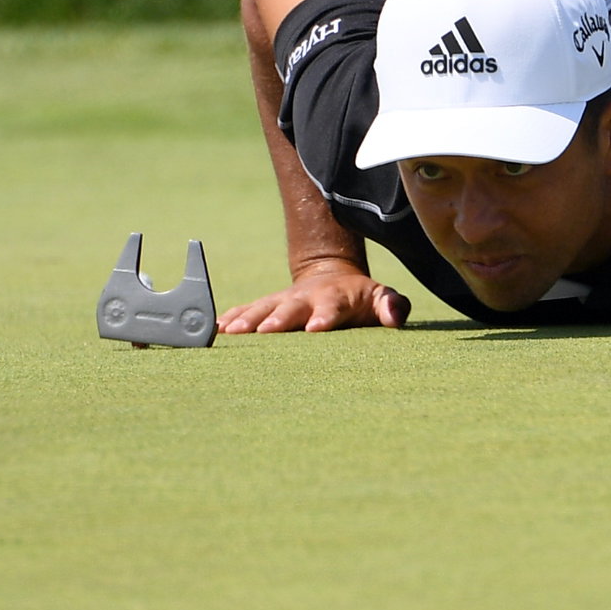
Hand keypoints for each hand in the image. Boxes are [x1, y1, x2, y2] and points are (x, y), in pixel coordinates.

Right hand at [217, 267, 410, 332]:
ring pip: (263, 308)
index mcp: (337, 298)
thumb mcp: (382, 298)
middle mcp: (307, 297)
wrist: (331, 276)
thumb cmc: (360, 298)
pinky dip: (230, 319)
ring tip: (229, 333)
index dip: (325, 317)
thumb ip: (392, 306)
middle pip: (292, 308)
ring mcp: (284, 300)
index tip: (316, 329)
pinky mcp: (267, 305)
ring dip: (247, 320)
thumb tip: (395, 316)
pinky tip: (215, 330)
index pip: (333, 307)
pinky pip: (245, 311)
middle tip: (265, 332)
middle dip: (279, 319)